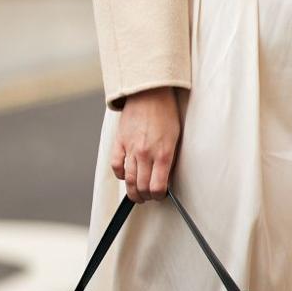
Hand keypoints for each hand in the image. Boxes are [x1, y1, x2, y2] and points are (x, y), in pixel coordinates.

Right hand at [111, 87, 181, 201]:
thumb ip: (169, 159)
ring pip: (128, 180)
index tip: (160, 195)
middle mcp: (146, 154)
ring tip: (137, 193)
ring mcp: (130, 148)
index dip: (159, 196)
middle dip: (145, 196)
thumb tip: (164, 178)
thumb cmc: (166, 114)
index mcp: (163, 153)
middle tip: (148, 197)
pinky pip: (116, 166)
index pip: (157, 187)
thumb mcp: (175, 138)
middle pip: (141, 187)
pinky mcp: (119, 142)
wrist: (150, 93)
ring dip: (132, 191)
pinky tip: (125, 175)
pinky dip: (120, 174)